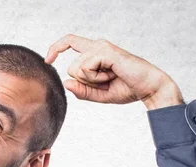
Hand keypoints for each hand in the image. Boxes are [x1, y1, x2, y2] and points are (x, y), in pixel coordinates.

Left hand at [44, 34, 182, 106]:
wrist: (147, 88)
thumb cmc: (126, 89)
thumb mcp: (98, 95)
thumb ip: (82, 91)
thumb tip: (65, 82)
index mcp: (94, 53)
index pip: (70, 41)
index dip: (56, 48)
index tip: (48, 60)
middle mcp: (97, 46)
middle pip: (71, 68)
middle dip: (84, 83)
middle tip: (105, 83)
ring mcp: (102, 47)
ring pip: (77, 69)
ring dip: (92, 81)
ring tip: (110, 78)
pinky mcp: (106, 51)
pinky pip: (86, 68)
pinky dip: (96, 78)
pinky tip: (111, 75)